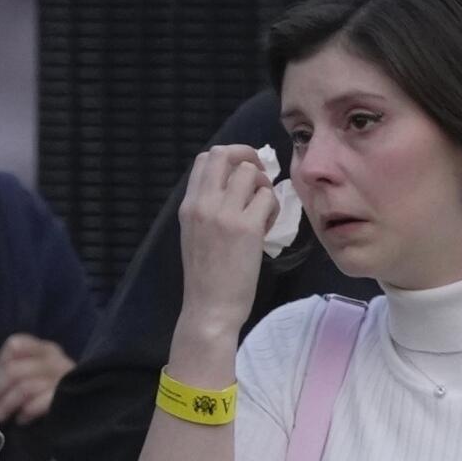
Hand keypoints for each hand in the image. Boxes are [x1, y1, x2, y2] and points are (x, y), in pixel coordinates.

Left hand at [0, 333, 73, 424]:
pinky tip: (21, 420)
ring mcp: (63, 379)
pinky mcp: (67, 400)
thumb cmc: (50, 393)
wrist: (89, 414)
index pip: (15, 345)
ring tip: (0, 417)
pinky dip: (26, 412)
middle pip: (14, 370)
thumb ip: (17, 370)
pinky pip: (39, 403)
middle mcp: (56, 359)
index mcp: (46, 349)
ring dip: (7, 405)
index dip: (0, 364)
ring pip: (24, 387)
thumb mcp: (36, 374)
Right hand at [173, 143, 277, 351]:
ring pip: (250, 172)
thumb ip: (206, 208)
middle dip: (247, 156)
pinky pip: (268, 197)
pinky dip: (273, 207)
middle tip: (259, 178)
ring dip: (264, 186)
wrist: (209, 306)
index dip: (229, 158)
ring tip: (263, 209)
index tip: (241, 175)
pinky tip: (268, 227)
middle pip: (224, 154)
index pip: (204, 159)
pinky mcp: (247, 227)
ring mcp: (224, 214)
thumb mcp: (194, 234)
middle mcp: (202, 203)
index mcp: (188, 205)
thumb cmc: (204, 276)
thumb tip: (232, 186)